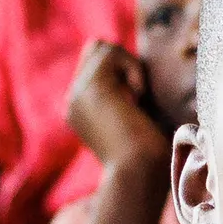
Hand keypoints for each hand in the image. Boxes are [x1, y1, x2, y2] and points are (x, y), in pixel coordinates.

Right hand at [62, 39, 166, 168]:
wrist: (138, 176)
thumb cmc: (148, 159)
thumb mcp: (137, 123)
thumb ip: (130, 99)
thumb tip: (139, 79)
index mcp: (82, 110)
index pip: (94, 64)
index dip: (120, 68)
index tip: (138, 99)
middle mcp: (74, 100)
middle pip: (95, 49)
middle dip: (122, 62)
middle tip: (138, 97)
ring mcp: (78, 92)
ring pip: (103, 48)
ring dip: (129, 65)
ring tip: (138, 98)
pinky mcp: (91, 87)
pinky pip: (111, 52)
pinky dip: (132, 68)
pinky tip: (138, 97)